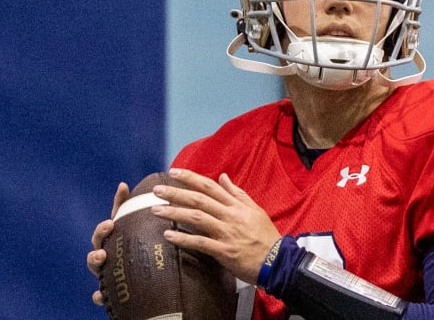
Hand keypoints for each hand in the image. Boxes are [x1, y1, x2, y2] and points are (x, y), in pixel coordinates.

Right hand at [86, 181, 129, 305]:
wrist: (149, 281)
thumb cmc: (140, 249)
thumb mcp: (140, 228)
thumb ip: (133, 209)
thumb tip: (124, 184)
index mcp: (114, 242)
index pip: (106, 232)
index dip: (104, 228)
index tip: (111, 223)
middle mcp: (107, 257)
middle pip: (96, 248)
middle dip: (100, 239)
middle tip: (107, 236)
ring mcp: (107, 274)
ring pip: (95, 268)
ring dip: (95, 261)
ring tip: (102, 257)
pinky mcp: (111, 291)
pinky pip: (102, 296)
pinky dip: (98, 296)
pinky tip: (99, 296)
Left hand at [151, 168, 280, 284]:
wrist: (278, 261)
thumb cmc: (266, 236)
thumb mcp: (255, 209)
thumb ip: (237, 193)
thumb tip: (223, 177)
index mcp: (236, 205)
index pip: (210, 186)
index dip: (190, 178)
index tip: (173, 172)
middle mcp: (230, 215)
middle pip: (199, 199)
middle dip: (176, 193)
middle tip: (157, 190)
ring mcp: (226, 233)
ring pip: (197, 218)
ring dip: (175, 213)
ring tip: (156, 210)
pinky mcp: (224, 251)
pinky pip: (200, 243)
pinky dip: (183, 238)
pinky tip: (168, 235)